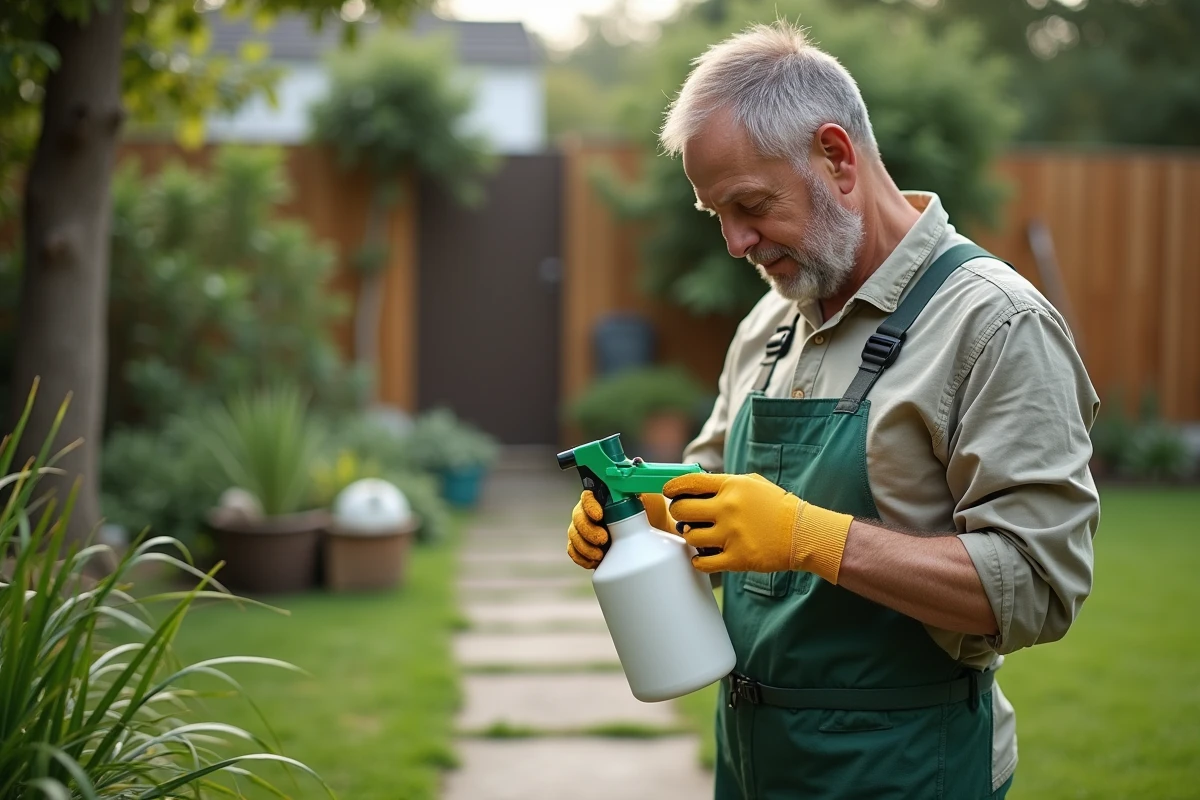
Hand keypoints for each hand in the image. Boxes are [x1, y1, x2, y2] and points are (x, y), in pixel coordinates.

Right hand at [566, 490, 673, 569]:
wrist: (658, 535)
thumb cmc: (654, 510)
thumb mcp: (650, 494)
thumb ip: (639, 482)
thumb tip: (634, 464)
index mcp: (603, 496)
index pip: (587, 496)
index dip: (589, 505)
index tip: (599, 514)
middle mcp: (592, 511)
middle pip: (577, 516)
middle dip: (586, 529)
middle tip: (603, 539)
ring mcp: (588, 530)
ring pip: (573, 535)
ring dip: (583, 546)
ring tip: (599, 555)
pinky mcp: (589, 548)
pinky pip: (574, 551)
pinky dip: (580, 557)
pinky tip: (592, 562)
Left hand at [664, 472, 852, 581]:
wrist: (803, 532)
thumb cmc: (776, 506)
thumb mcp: (752, 483)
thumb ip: (723, 482)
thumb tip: (693, 485)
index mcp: (731, 486)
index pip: (689, 482)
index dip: (672, 488)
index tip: (668, 493)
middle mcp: (728, 508)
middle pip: (682, 510)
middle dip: (678, 513)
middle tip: (684, 517)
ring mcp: (732, 534)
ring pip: (690, 537)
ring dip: (691, 537)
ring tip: (700, 536)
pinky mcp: (738, 558)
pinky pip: (703, 563)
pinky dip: (699, 561)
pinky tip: (704, 557)